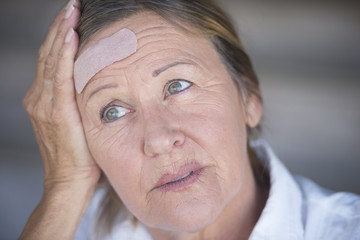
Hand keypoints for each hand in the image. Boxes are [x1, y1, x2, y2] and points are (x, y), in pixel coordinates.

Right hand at [23, 0, 99, 191]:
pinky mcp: (54, 111)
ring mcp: (44, 104)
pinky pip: (59, 76)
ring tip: (71, 10)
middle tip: (71, 4)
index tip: (72, 17)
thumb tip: (96, 80)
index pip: (52, 59)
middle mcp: (39, 98)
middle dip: (60, 26)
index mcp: (45, 99)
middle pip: (48, 53)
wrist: (69, 180)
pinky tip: (69, 36)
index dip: (60, 36)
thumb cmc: (79, 154)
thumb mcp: (77, 121)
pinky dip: (63, 54)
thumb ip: (79, 100)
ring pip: (51, 60)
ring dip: (61, 32)